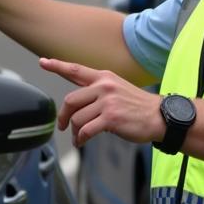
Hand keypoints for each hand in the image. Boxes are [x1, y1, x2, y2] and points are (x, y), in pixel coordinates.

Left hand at [40, 58, 163, 148]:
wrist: (160, 116)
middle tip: (63, 126)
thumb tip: (76, 104)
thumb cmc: (138, 106)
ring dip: (74, 131)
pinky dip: (80, 138)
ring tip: (78, 137)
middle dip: (63, 116)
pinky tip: (82, 141)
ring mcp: (107, 102)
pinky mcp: (111, 118)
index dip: (57, 65)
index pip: (76, 70)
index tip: (43, 62)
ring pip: (77, 118)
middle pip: (70, 100)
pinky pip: (86, 130)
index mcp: (105, 77)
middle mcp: (104, 87)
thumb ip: (97, 91)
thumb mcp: (118, 89)